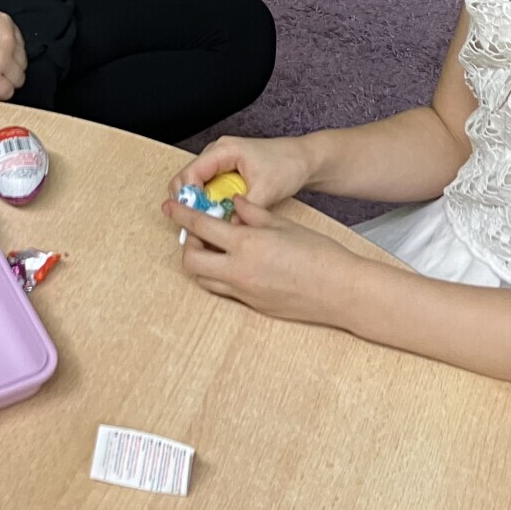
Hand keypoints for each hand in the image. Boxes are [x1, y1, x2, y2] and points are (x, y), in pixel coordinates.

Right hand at [0, 8, 25, 100]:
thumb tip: (0, 47)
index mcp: (3, 22)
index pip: (19, 44)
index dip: (9, 55)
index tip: (0, 61)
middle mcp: (7, 39)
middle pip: (20, 62)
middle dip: (8, 69)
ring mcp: (1, 59)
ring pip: (17, 79)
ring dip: (4, 82)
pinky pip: (6, 92)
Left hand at [162, 197, 362, 326]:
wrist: (340, 290)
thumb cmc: (318, 253)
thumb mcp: (283, 223)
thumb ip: (253, 213)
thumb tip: (235, 203)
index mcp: (247, 244)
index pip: (201, 227)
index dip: (182, 215)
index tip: (170, 207)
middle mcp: (239, 271)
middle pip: (191, 260)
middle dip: (189, 244)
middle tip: (200, 232)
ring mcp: (244, 292)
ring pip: (204, 279)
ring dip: (202, 262)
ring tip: (218, 248)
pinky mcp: (252, 306)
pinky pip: (224, 290)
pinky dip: (221, 275)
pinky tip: (237, 263)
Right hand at [169, 135, 314, 211]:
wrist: (304, 160)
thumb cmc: (288, 164)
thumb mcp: (267, 189)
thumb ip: (246, 210)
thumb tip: (229, 229)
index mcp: (223, 150)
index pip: (190, 173)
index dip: (188, 197)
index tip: (193, 218)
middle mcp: (217, 153)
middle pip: (187, 179)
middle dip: (190, 203)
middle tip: (197, 224)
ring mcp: (220, 162)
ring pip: (196, 185)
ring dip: (199, 204)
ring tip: (211, 222)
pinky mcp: (225, 173)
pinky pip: (208, 189)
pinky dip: (209, 204)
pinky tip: (220, 216)